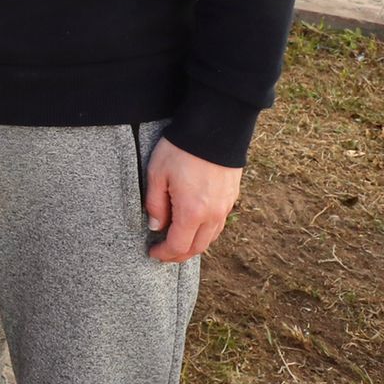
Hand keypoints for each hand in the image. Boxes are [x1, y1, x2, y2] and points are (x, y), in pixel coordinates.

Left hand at [145, 136, 241, 261]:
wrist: (214, 129)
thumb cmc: (181, 149)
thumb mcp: (157, 174)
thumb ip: (155, 204)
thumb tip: (156, 227)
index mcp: (192, 212)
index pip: (179, 246)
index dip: (164, 254)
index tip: (152, 253)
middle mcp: (213, 215)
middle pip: (197, 248)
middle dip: (178, 255)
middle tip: (163, 253)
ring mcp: (225, 207)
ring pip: (210, 238)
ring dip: (193, 245)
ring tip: (177, 241)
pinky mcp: (232, 197)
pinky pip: (218, 224)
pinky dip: (205, 232)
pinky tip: (193, 225)